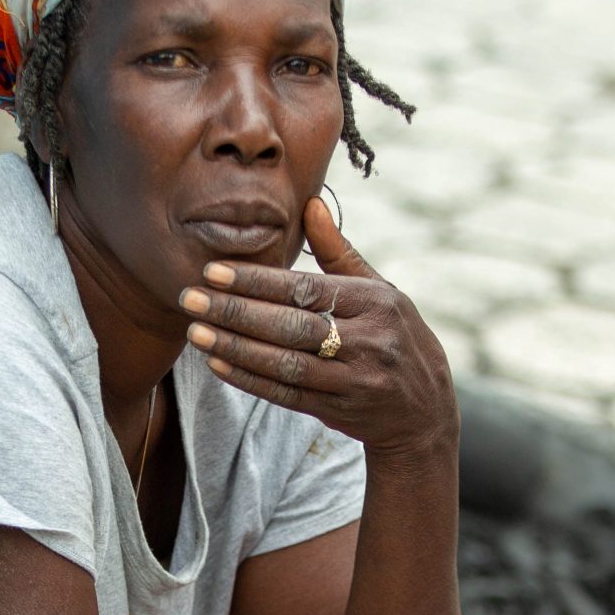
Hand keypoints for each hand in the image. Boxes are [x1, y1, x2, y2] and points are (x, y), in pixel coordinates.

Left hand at [177, 195, 457, 461]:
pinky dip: (250, 379)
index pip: (306, 289)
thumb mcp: (380, 290)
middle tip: (190, 299)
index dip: (256, 281)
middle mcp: (369, 340)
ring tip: (195, 332)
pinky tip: (218, 364)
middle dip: (235, 312)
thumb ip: (339, 252)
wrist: (424, 411)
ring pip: (285, 363)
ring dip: (235, 348)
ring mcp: (356, 380)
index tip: (213, 271)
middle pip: (291, 326)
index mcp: (375, 303)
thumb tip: (310, 203)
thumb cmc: (394, 336)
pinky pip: (287, 394)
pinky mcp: (340, 410)